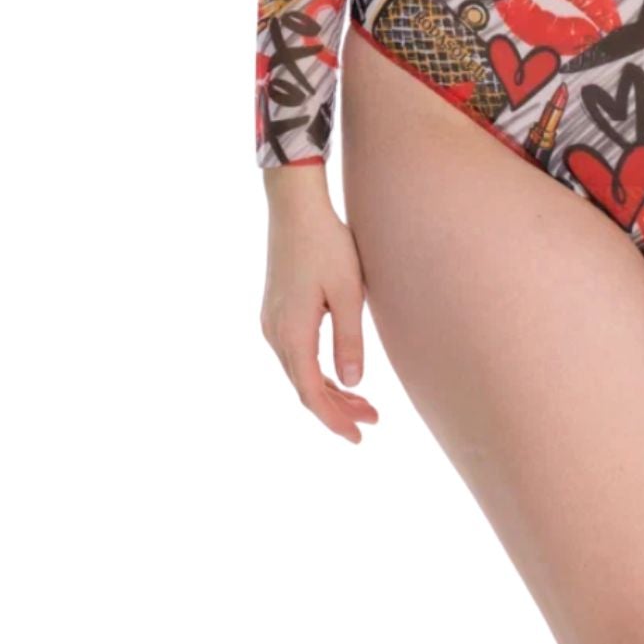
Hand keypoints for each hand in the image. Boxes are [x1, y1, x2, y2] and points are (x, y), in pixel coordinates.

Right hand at [259, 166, 381, 442]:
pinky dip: (317, 370)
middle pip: (304, 387)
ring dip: (328, 390)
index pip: (312, 393)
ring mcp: (271, 322)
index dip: (335, 419)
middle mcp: (275, 334)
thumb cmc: (327, 244)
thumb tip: (353, 383)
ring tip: (362, 401)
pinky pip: (294, 354)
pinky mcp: (275, 311)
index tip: (358, 436)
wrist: (295, 207)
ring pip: (299, 372)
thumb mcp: (349, 292)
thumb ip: (350, 340)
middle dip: (337, 408)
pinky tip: (337, 372)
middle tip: (371, 419)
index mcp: (292, 333)